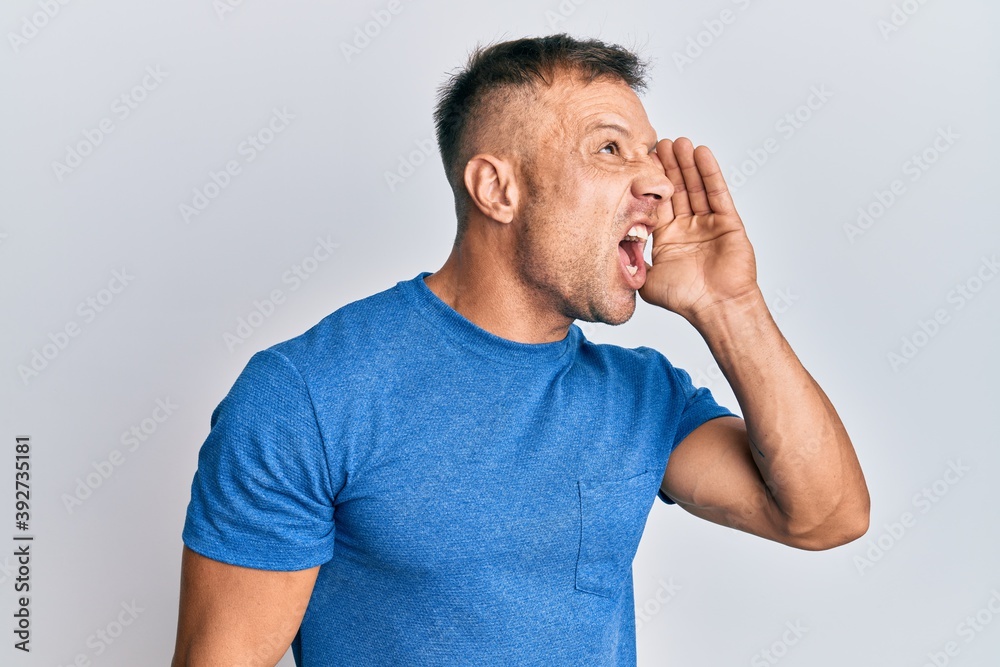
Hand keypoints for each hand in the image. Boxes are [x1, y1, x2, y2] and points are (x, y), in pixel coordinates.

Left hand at [639, 138, 759, 322]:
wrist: (716, 309)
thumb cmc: (685, 300)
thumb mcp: (646, 280)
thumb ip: (631, 263)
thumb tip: (609, 253)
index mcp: (667, 239)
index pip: (657, 203)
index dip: (650, 183)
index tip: (641, 162)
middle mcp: (687, 228)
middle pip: (676, 190)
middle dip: (668, 167)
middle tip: (659, 142)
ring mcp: (708, 223)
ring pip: (696, 187)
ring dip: (687, 164)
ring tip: (678, 142)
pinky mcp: (728, 222)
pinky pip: (717, 193)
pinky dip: (709, 173)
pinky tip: (701, 154)